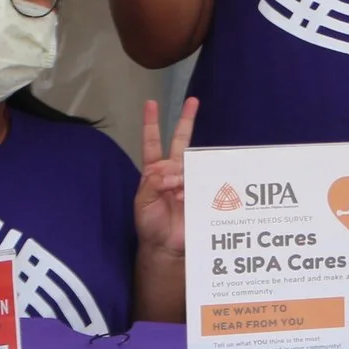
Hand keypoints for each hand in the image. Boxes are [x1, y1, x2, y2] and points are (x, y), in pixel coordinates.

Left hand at [133, 95, 199, 257]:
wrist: (166, 247)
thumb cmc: (150, 225)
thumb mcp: (142, 202)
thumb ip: (153, 183)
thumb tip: (172, 173)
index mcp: (155, 172)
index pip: (153, 142)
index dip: (151, 123)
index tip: (151, 104)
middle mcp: (173, 172)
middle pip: (181, 141)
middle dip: (186, 121)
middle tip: (193, 101)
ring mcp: (190, 182)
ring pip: (194, 162)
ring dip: (190, 169)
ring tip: (178, 193)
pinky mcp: (203, 194)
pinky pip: (206, 183)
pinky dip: (200, 187)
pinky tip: (190, 197)